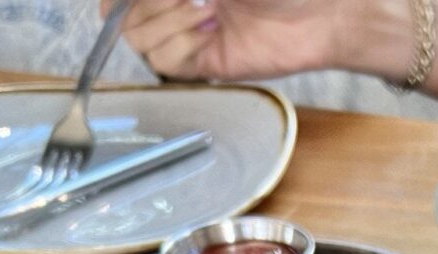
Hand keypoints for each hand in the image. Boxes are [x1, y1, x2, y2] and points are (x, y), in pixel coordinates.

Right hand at [112, 0, 349, 81]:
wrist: (320, 13)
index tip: (118, 0)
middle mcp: (173, 4)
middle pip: (123, 13)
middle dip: (151, 0)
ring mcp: (186, 34)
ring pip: (139, 38)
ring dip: (167, 18)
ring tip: (209, 6)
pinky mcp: (203, 64)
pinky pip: (166, 61)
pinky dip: (182, 42)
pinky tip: (212, 29)